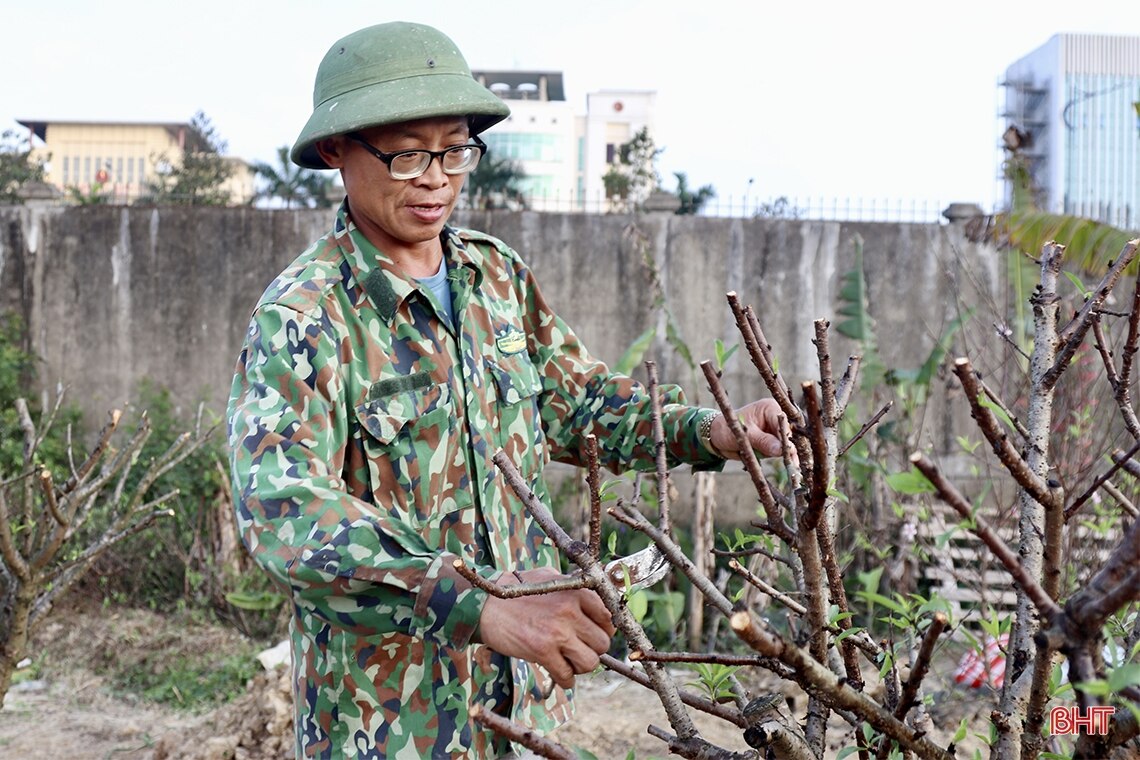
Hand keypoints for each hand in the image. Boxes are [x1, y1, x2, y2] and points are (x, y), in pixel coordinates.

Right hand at [477, 567, 614, 689]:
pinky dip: (565, 679)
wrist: (484, 604)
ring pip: (590, 662)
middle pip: (602, 642)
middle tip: (581, 650)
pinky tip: (559, 673)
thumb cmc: (516, 589)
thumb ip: (573, 587)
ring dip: (581, 666)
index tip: (596, 635)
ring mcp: (557, 632)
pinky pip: (566, 675)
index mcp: (576, 591)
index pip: (609, 617)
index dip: (605, 630)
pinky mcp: (542, 651)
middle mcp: (570, 611)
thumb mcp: (549, 577)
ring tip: (570, 662)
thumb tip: (597, 602)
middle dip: (593, 650)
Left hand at [708, 398, 791, 460]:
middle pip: (790, 434)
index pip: (783, 424)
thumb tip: (782, 449)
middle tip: (796, 464)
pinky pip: (783, 450)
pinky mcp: (774, 441)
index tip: (790, 452)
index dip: (787, 438)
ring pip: (788, 443)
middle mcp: (775, 417)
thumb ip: (763, 442)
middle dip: (792, 448)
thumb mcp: (744, 436)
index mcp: (769, 408)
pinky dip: (785, 458)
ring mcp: (775, 430)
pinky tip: (792, 467)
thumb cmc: (728, 430)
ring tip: (794, 467)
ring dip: (789, 455)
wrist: (718, 437)